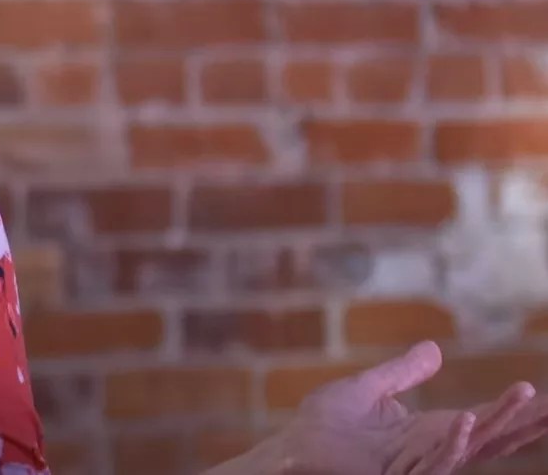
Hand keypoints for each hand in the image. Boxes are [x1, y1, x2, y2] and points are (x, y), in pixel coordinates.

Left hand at [243, 341, 547, 474]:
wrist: (289, 450)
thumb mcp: (368, 389)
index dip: (515, 409)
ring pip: (469, 448)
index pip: (486, 421)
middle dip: (525, 420)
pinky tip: (466, 422)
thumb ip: (403, 373)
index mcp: (431, 432)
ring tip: (527, 399)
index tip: (541, 392)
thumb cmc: (323, 427)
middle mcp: (433, 452)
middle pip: (492, 437)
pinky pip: (433, 463)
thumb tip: (436, 348)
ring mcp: (420, 467)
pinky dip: (451, 444)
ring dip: (500, 424)